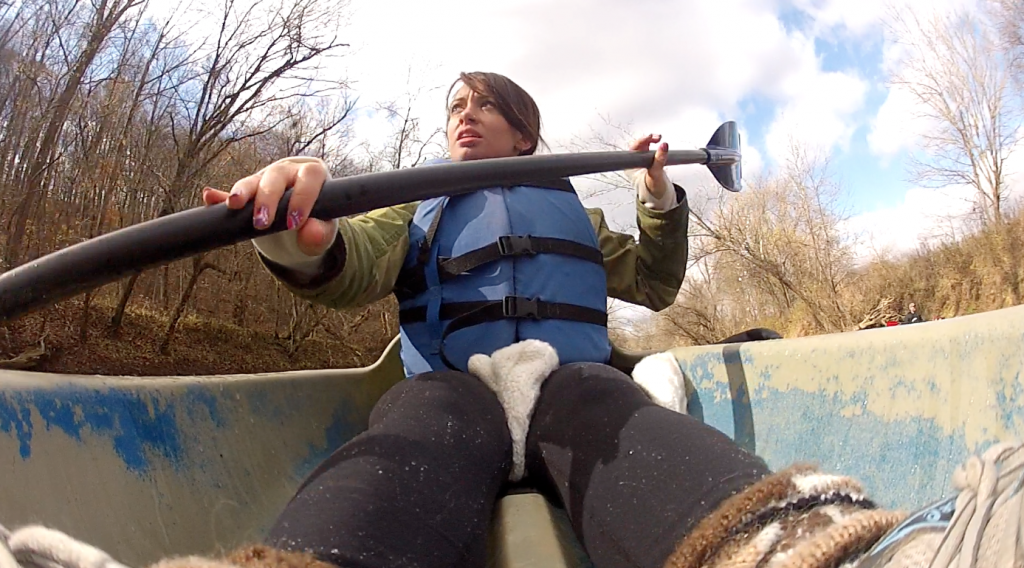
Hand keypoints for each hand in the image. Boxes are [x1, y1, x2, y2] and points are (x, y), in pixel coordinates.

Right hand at [201, 156, 335, 256]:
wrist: (300, 219)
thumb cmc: (316, 222)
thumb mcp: (323, 230)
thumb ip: (321, 234)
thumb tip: (310, 233)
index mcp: (312, 174)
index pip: (309, 178)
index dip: (301, 198)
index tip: (294, 223)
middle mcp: (288, 171)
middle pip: (276, 177)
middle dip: (267, 198)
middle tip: (262, 222)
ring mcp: (266, 178)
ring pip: (253, 180)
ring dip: (242, 192)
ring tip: (234, 205)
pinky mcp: (249, 189)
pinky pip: (232, 192)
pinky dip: (220, 197)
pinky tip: (210, 198)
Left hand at [629, 134, 669, 199]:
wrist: (659, 195)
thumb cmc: (653, 188)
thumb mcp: (656, 175)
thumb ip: (659, 160)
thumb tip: (663, 146)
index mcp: (630, 167)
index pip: (632, 149)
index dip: (640, 141)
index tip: (649, 138)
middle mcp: (634, 162)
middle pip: (638, 145)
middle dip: (647, 139)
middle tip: (656, 138)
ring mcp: (641, 160)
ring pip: (643, 145)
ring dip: (651, 140)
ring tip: (659, 139)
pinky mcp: (648, 159)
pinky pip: (649, 147)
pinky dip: (654, 144)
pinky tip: (660, 143)